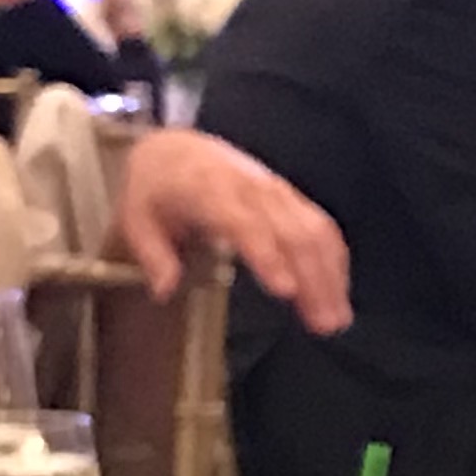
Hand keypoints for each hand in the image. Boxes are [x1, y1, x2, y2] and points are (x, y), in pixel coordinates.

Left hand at [113, 131, 354, 337]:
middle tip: (323, 324)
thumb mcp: (136, 218)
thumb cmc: (156, 190)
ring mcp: (276, 191)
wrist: (177, 150)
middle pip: (292, 232)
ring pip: (315, 230)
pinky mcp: (291, 198)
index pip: (246, 223)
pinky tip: (339, 293)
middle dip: (312, 278)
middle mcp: (251, 188)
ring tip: (337, 320)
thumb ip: (153, 254)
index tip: (285, 291)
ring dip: (331, 275)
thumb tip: (164, 289)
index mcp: (210, 189)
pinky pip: (322, 226)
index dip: (268, 256)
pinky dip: (335, 260)